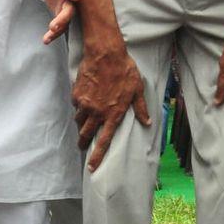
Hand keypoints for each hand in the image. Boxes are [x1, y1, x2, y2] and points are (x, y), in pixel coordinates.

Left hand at [35, 0, 79, 44]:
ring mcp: (66, 8)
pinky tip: (46, 40)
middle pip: (69, 10)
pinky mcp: (62, 16)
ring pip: (66, 22)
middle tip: (54, 26)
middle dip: (63, 18)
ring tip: (47, 37)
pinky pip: (60, 27)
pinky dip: (53, 34)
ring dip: (58, 30)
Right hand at [73, 35, 149, 172]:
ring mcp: (85, 104)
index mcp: (113, 115)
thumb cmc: (124, 71)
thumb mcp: (137, 89)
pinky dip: (79, 107)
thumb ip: (140, 108)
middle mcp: (97, 113)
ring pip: (79, 121)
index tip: (91, 168)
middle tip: (82, 146)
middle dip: (83, 142)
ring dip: (81, 125)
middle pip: (86, 134)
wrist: (105, 54)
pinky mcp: (77, 94)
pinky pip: (76, 106)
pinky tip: (83, 102)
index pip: (104, 141)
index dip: (97, 156)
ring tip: (83, 124)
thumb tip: (147, 122)